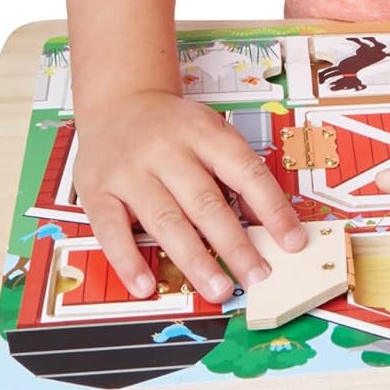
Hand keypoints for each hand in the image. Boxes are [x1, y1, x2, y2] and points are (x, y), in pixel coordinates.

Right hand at [71, 89, 304, 302]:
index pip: (245, 172)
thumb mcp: (211, 132)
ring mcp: (130, 171)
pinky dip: (129, 261)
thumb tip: (267, 222)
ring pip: (165, 220)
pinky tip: (147, 286)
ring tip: (218, 288)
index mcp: (203, 132)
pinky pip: (111, 231)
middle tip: (257, 275)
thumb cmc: (173, 127)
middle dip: (234, 244)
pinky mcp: (97, 191)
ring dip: (194, 259)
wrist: (118, 101)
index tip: (292, 240)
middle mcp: (166, 150)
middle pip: (205, 202)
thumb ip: (234, 172)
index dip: (271, 208)